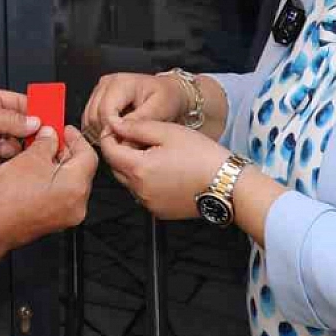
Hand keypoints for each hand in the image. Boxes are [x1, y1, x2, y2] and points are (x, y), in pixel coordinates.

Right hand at [0, 126, 97, 249]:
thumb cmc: (8, 198)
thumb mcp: (29, 158)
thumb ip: (46, 143)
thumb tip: (51, 136)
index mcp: (76, 187)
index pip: (88, 155)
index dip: (76, 138)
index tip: (65, 130)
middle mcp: (77, 205)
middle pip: (81, 170)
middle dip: (66, 152)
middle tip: (51, 139)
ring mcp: (67, 215)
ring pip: (70, 183)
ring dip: (58, 166)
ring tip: (40, 155)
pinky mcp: (55, 221)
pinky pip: (61, 195)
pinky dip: (53, 181)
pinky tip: (37, 173)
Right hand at [80, 72, 187, 145]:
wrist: (169, 92)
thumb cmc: (167, 98)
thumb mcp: (160, 110)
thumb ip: (139, 121)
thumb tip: (119, 133)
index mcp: (121, 83)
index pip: (105, 111)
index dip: (113, 130)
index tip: (125, 141)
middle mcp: (106, 83)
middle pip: (94, 115)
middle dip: (107, 132)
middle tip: (125, 141)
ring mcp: (100, 89)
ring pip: (89, 118)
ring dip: (102, 131)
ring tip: (121, 137)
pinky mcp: (97, 97)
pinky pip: (89, 119)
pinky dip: (99, 129)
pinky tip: (115, 132)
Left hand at [97, 119, 228, 220]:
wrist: (227, 184)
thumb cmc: (203, 157)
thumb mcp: (168, 132)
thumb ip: (136, 127)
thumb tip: (115, 124)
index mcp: (139, 168)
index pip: (108, 151)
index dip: (109, 136)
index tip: (116, 127)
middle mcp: (139, 190)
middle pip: (116, 167)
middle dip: (121, 152)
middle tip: (139, 139)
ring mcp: (149, 203)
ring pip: (129, 182)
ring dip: (133, 167)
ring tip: (156, 155)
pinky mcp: (159, 211)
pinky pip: (143, 194)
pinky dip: (146, 182)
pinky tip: (165, 171)